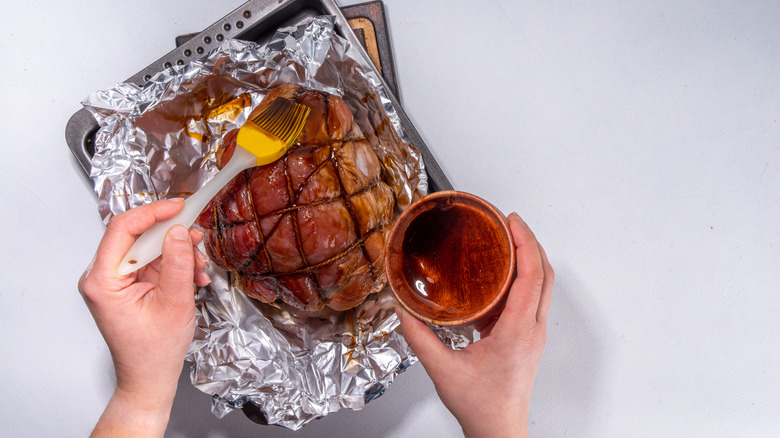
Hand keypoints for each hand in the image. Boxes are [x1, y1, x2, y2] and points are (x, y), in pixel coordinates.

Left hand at [78, 199, 210, 436]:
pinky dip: (175, 265)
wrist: (149, 378)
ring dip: (178, 253)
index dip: (152, 212)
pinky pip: (153, 262)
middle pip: (137, 235)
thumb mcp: (173, 303)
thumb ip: (177, 263)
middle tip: (197, 237)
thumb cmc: (153, 352)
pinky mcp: (129, 284)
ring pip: (149, 247)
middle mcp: (103, 277)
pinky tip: (192, 277)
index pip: (122, 228)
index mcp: (102, 281)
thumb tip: (180, 230)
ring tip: (198, 269)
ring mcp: (116, 280)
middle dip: (172, 236)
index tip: (179, 206)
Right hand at [397, 213, 553, 437]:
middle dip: (530, 242)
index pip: (532, 275)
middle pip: (545, 274)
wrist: (498, 429)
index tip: (511, 220)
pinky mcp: (528, 338)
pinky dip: (523, 277)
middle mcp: (533, 329)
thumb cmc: (481, 405)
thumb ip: (419, 337)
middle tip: (508, 222)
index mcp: (519, 331)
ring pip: (543, 285)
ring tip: (506, 240)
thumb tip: (403, 309)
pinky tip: (500, 274)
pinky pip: (533, 298)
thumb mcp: (442, 370)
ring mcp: (534, 333)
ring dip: (529, 258)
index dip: (525, 242)